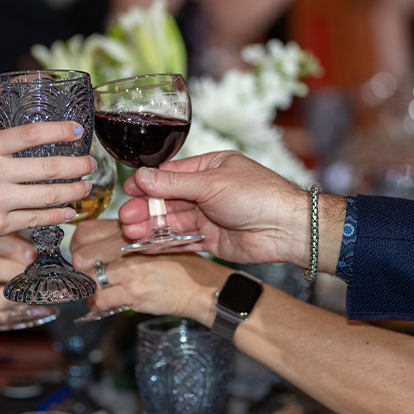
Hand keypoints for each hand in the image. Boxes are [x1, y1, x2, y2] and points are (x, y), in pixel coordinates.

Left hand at [72, 221, 229, 323]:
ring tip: (97, 290)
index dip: (78, 246)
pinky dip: (97, 303)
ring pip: (87, 278)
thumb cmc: (182, 266)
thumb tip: (97, 253)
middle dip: (80, 270)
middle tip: (87, 277)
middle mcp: (128, 246)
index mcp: (131, 230)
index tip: (83, 257)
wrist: (203, 287)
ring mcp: (130, 268)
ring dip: (88, 288)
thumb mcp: (155, 244)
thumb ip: (127, 243)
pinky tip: (105, 303)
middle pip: (81, 256)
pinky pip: (100, 298)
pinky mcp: (134, 290)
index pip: (85, 232)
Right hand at [118, 151, 310, 265]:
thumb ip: (174, 184)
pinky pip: (183, 241)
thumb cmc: (258, 195)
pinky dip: (165, 243)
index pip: (171, 174)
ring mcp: (209, 216)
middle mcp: (208, 192)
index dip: (148, 184)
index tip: (129, 191)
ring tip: (131, 233)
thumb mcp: (212, 184)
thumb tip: (142, 176)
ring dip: (152, 227)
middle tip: (126, 218)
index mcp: (211, 168)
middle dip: (146, 209)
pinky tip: (147, 245)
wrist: (286, 229)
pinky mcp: (212, 240)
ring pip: (173, 221)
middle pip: (168, 200)